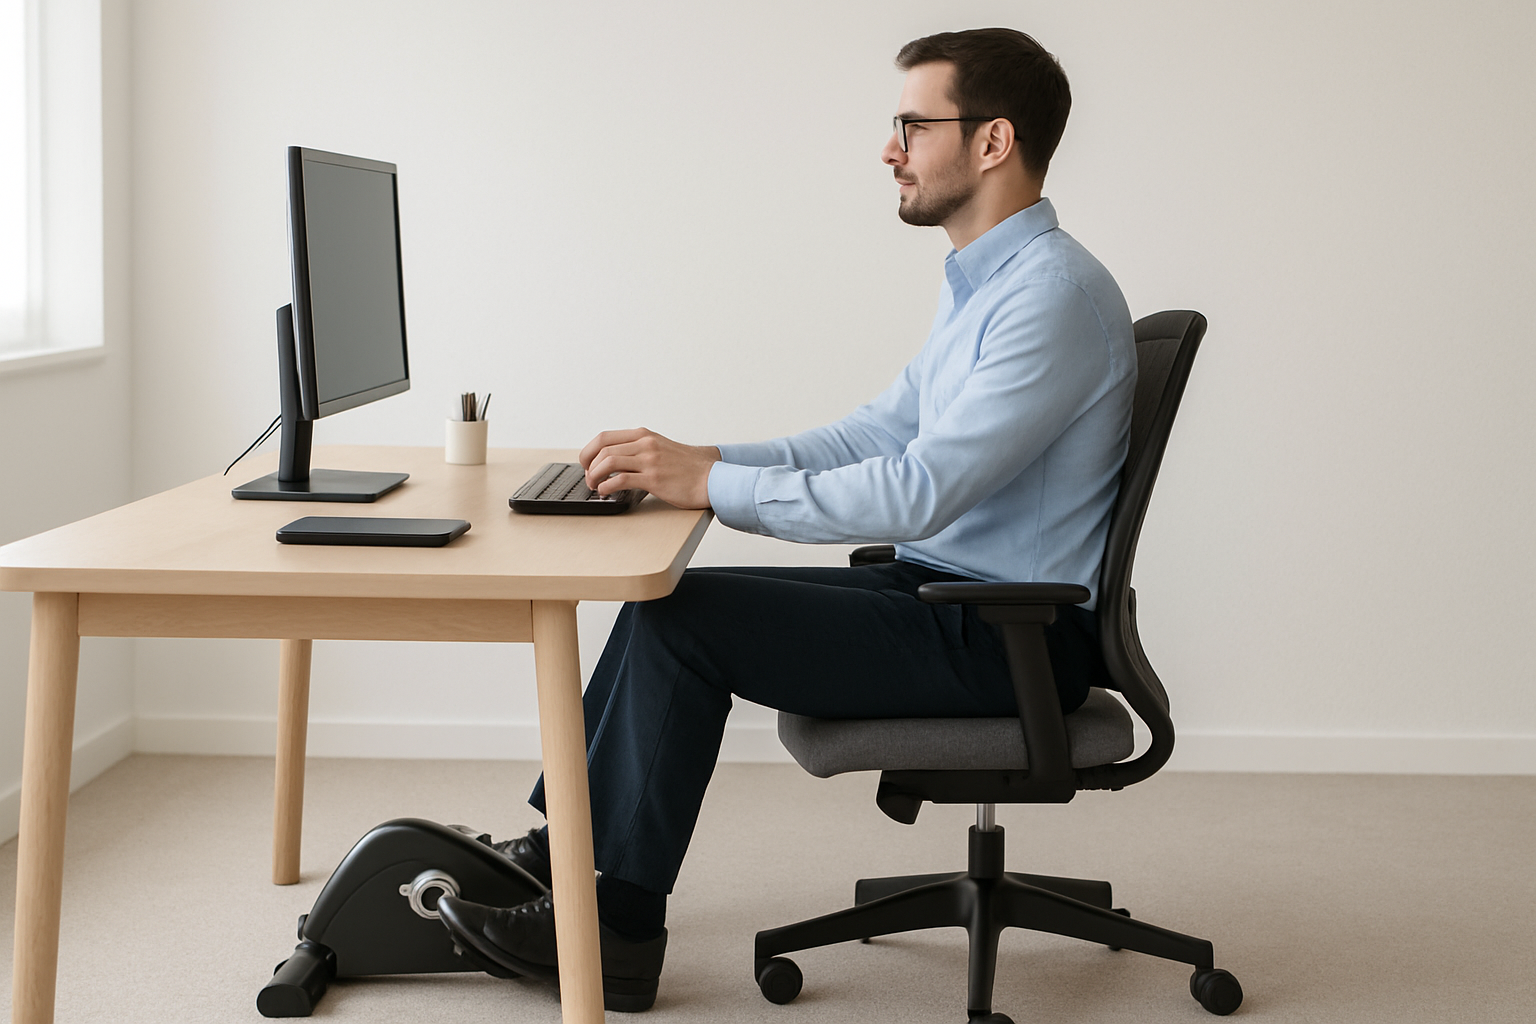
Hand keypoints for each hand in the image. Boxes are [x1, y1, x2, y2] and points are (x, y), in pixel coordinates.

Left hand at [579, 428, 720, 508]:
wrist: (712, 477)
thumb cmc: (688, 468)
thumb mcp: (661, 448)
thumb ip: (639, 450)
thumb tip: (615, 460)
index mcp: (644, 435)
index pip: (604, 437)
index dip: (589, 451)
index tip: (587, 464)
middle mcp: (645, 444)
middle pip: (602, 448)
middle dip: (587, 464)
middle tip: (588, 477)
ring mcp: (649, 460)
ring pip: (607, 462)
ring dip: (594, 476)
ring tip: (595, 486)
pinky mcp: (653, 479)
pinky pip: (620, 480)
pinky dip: (606, 486)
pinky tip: (606, 492)